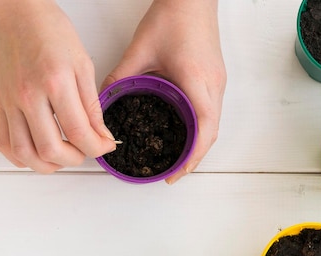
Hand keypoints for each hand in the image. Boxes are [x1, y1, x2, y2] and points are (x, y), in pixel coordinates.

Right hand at [0, 0, 115, 172]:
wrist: (16, 14)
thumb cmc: (49, 30)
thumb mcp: (82, 63)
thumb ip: (91, 104)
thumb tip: (101, 134)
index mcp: (55, 83)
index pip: (79, 132)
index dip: (97, 147)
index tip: (105, 146)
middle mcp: (29, 97)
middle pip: (51, 150)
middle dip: (75, 159)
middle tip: (85, 151)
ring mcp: (10, 103)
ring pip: (25, 154)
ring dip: (47, 165)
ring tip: (62, 156)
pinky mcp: (0, 106)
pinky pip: (4, 144)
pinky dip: (21, 157)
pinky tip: (36, 152)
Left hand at [102, 0, 225, 183]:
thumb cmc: (174, 16)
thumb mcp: (140, 49)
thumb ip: (120, 76)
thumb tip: (103, 99)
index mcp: (198, 81)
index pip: (204, 130)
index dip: (191, 157)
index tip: (175, 173)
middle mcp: (213, 86)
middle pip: (211, 133)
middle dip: (193, 157)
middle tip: (172, 172)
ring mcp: (217, 82)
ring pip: (212, 124)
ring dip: (197, 144)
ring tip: (176, 158)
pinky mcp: (214, 78)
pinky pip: (210, 111)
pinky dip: (198, 128)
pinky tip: (182, 132)